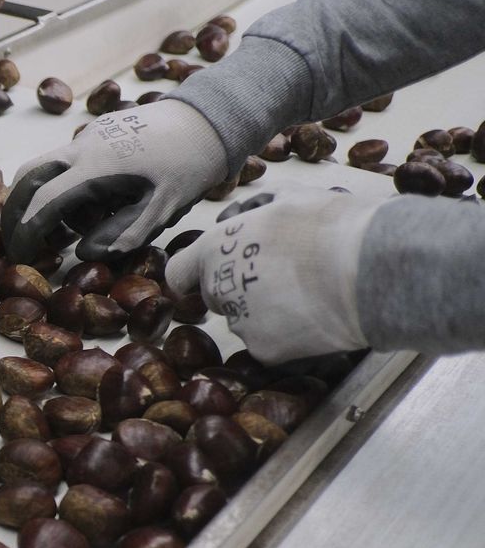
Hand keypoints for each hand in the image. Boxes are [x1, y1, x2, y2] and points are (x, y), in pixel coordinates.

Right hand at [2, 101, 227, 262]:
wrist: (210, 117)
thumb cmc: (190, 166)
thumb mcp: (162, 209)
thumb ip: (122, 234)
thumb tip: (83, 252)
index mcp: (95, 166)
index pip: (43, 202)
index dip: (26, 233)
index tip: (21, 257)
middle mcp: (82, 146)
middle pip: (27, 176)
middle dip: (15, 210)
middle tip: (20, 240)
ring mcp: (88, 135)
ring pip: (46, 168)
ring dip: (46, 199)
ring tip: (74, 228)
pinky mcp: (97, 132)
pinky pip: (67, 161)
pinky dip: (66, 186)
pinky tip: (95, 205)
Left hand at [165, 190, 377, 363]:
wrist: (368, 267)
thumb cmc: (331, 225)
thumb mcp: (290, 197)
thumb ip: (259, 208)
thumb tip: (252, 211)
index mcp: (213, 250)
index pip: (180, 273)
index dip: (193, 274)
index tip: (207, 276)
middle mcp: (218, 289)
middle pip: (217, 296)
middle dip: (240, 288)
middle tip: (283, 277)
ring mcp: (240, 323)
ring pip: (246, 321)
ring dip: (267, 313)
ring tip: (309, 296)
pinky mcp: (265, 350)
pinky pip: (270, 345)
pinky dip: (288, 337)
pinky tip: (315, 318)